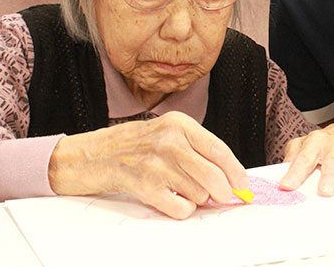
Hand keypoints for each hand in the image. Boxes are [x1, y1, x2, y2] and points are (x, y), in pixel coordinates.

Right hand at [48, 111, 247, 219]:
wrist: (91, 155)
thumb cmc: (133, 145)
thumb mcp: (166, 133)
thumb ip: (195, 149)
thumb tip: (227, 176)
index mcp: (179, 124)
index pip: (219, 149)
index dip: (235, 171)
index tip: (242, 185)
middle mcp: (170, 140)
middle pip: (213, 175)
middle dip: (221, 191)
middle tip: (218, 196)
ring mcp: (156, 162)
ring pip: (199, 193)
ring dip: (196, 198)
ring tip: (177, 188)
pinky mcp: (145, 185)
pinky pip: (181, 207)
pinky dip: (181, 208)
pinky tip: (169, 198)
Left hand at [279, 122, 333, 195]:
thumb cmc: (322, 143)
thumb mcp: (302, 146)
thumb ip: (292, 157)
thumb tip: (278, 172)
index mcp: (315, 143)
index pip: (303, 159)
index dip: (295, 173)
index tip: (287, 186)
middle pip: (331, 162)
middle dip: (330, 177)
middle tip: (326, 192)